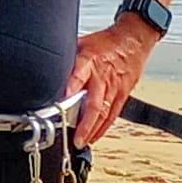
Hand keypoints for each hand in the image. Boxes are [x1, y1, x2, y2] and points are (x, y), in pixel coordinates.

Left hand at [69, 16, 154, 145]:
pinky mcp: (123, 95)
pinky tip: (95, 136)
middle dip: (84, 124)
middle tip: (76, 138)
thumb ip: (67, 60)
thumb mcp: (81, 44)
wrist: (133, 40)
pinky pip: (113, 115)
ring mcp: (114, 89)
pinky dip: (103, 128)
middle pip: (94, 104)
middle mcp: (102, 78)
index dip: (71, 88)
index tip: (63, 100)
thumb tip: (49, 69)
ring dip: (93, 130)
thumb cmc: (106, 43)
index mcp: (89, 62)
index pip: (78, 76)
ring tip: (83, 142)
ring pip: (104, 114)